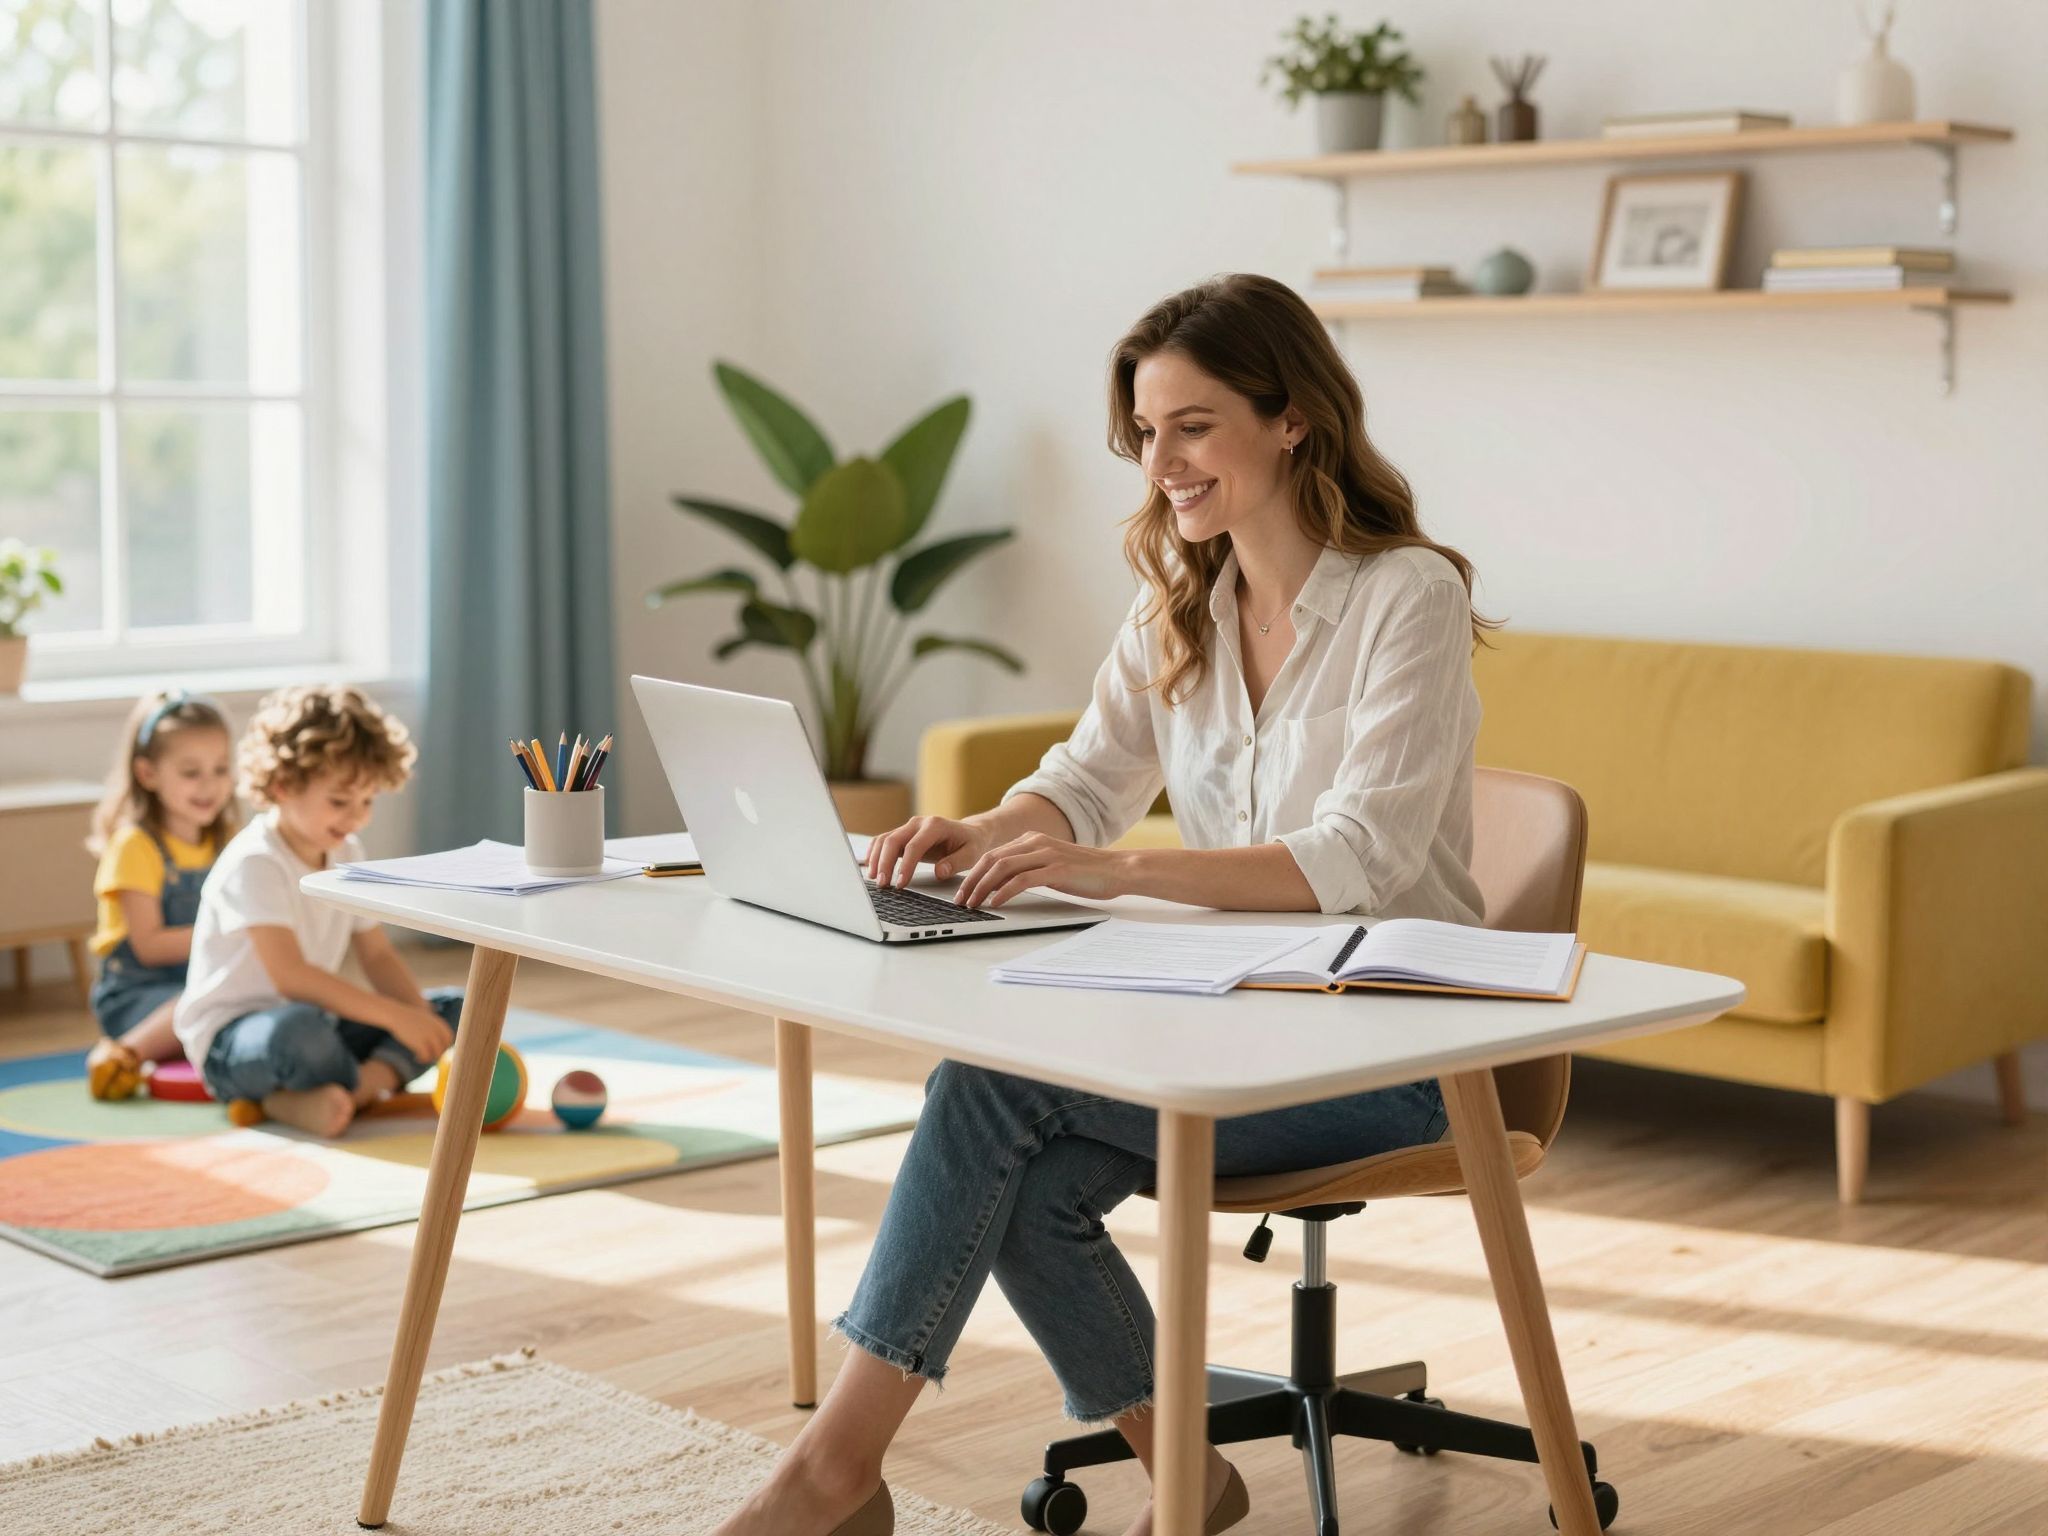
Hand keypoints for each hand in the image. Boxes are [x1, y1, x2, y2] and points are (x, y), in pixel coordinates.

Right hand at [382, 1003, 453, 1063]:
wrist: (396, 1014)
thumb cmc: (409, 1017)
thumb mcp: (425, 1019)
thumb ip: (434, 1028)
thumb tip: (439, 1042)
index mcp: (439, 1024)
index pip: (449, 1038)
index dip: (444, 1046)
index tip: (437, 1049)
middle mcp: (436, 1030)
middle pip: (444, 1047)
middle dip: (437, 1054)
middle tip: (428, 1055)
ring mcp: (428, 1036)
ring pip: (436, 1054)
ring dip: (430, 1058)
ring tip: (421, 1057)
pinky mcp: (419, 1043)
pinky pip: (426, 1056)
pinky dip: (422, 1059)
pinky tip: (415, 1057)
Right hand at [864, 814, 995, 887]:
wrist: (970, 832)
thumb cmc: (971, 843)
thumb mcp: (971, 854)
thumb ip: (956, 862)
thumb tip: (939, 872)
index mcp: (935, 826)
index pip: (914, 846)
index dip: (905, 865)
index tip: (900, 883)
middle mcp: (918, 823)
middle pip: (893, 840)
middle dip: (885, 863)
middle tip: (882, 884)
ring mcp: (908, 827)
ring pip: (884, 840)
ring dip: (876, 859)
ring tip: (874, 879)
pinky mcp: (903, 835)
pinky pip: (883, 841)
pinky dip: (875, 853)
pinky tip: (870, 867)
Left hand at [952, 832, 1131, 909]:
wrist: (1118, 869)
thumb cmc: (1087, 873)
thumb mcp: (1052, 867)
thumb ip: (1029, 870)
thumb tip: (1002, 886)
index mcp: (1033, 840)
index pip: (994, 855)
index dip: (974, 873)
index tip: (963, 891)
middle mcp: (1036, 842)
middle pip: (992, 859)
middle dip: (972, 880)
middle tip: (960, 900)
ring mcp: (1046, 854)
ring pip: (1002, 868)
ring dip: (982, 887)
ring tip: (973, 903)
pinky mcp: (1056, 869)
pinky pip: (1022, 880)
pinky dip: (1004, 891)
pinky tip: (996, 903)